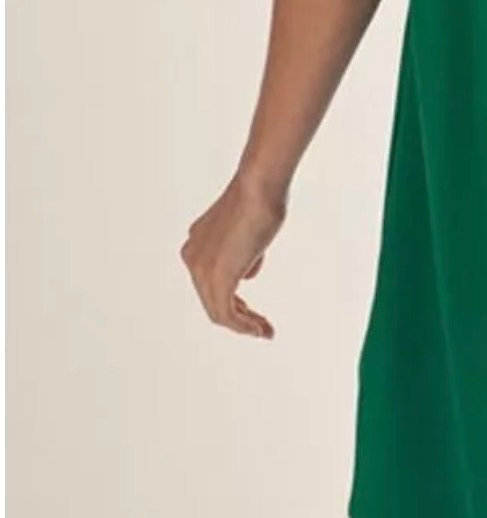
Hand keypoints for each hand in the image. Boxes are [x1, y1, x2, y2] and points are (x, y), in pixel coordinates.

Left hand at [180, 170, 285, 337]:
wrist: (258, 186)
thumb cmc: (261, 198)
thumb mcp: (250, 229)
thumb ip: (244, 250)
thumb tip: (248, 269)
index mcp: (196, 242)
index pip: (210, 280)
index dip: (231, 298)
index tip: (251, 310)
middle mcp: (192, 256)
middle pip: (212, 299)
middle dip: (238, 315)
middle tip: (260, 326)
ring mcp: (201, 269)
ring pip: (218, 311)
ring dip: (244, 325)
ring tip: (265, 331)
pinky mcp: (216, 280)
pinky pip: (227, 315)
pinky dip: (244, 326)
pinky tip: (261, 330)